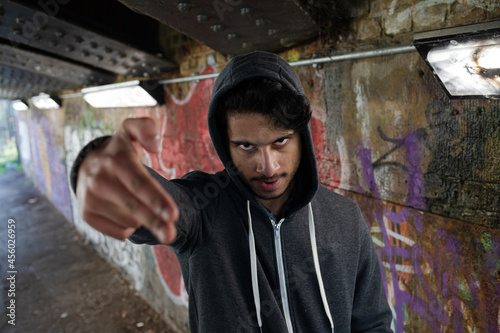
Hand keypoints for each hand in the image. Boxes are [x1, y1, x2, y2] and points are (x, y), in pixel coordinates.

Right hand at [76, 117, 178, 243]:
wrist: (87, 165)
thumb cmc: (120, 150)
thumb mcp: (132, 130)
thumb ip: (147, 128)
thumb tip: (156, 146)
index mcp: (115, 160)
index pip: (139, 183)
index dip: (157, 200)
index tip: (173, 214)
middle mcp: (99, 180)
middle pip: (134, 208)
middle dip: (155, 223)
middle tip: (171, 235)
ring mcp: (90, 199)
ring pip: (129, 221)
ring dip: (143, 218)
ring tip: (138, 201)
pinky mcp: (87, 215)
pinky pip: (119, 231)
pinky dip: (130, 226)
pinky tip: (127, 211)